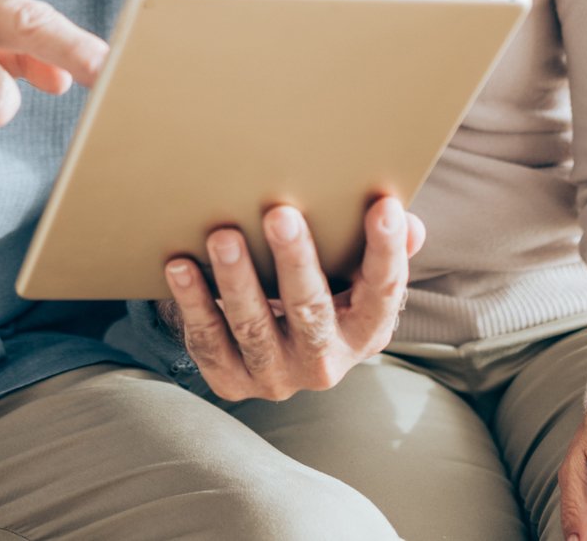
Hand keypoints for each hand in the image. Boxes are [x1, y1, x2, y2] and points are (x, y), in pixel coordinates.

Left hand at [159, 197, 425, 402]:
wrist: (277, 350)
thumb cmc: (324, 292)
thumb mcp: (357, 278)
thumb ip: (385, 249)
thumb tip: (407, 224)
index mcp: (365, 332)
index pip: (383, 293)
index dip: (387, 252)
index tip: (384, 207)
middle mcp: (325, 362)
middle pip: (312, 312)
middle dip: (296, 263)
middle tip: (281, 215)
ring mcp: (275, 376)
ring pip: (254, 328)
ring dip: (237, 280)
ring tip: (223, 236)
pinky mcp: (230, 380)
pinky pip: (208, 340)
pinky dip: (194, 303)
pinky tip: (179, 265)